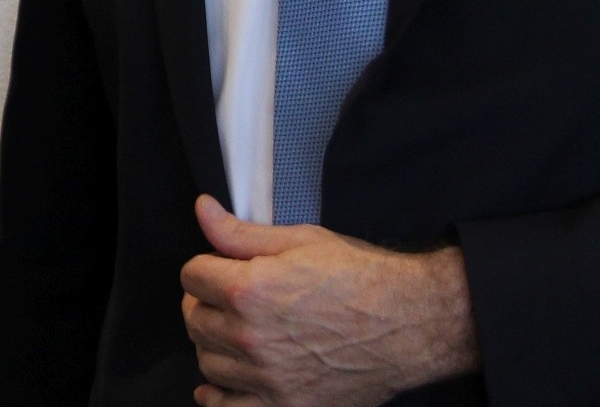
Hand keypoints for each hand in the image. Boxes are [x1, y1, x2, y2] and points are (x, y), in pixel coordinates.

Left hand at [181, 195, 478, 406]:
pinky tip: (226, 379)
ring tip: (238, 331)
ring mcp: (267, 377)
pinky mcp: (285, 405)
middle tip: (228, 296)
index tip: (219, 268)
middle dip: (206, 302)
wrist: (408, 324)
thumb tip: (203, 211)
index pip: (191, 275)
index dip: (206, 266)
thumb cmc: (359, 278)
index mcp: (250, 290)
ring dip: (215, 344)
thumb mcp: (299, 240)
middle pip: (195, 319)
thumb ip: (241, 232)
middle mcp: (251, 337)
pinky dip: (218, 395)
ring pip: (207, 360)